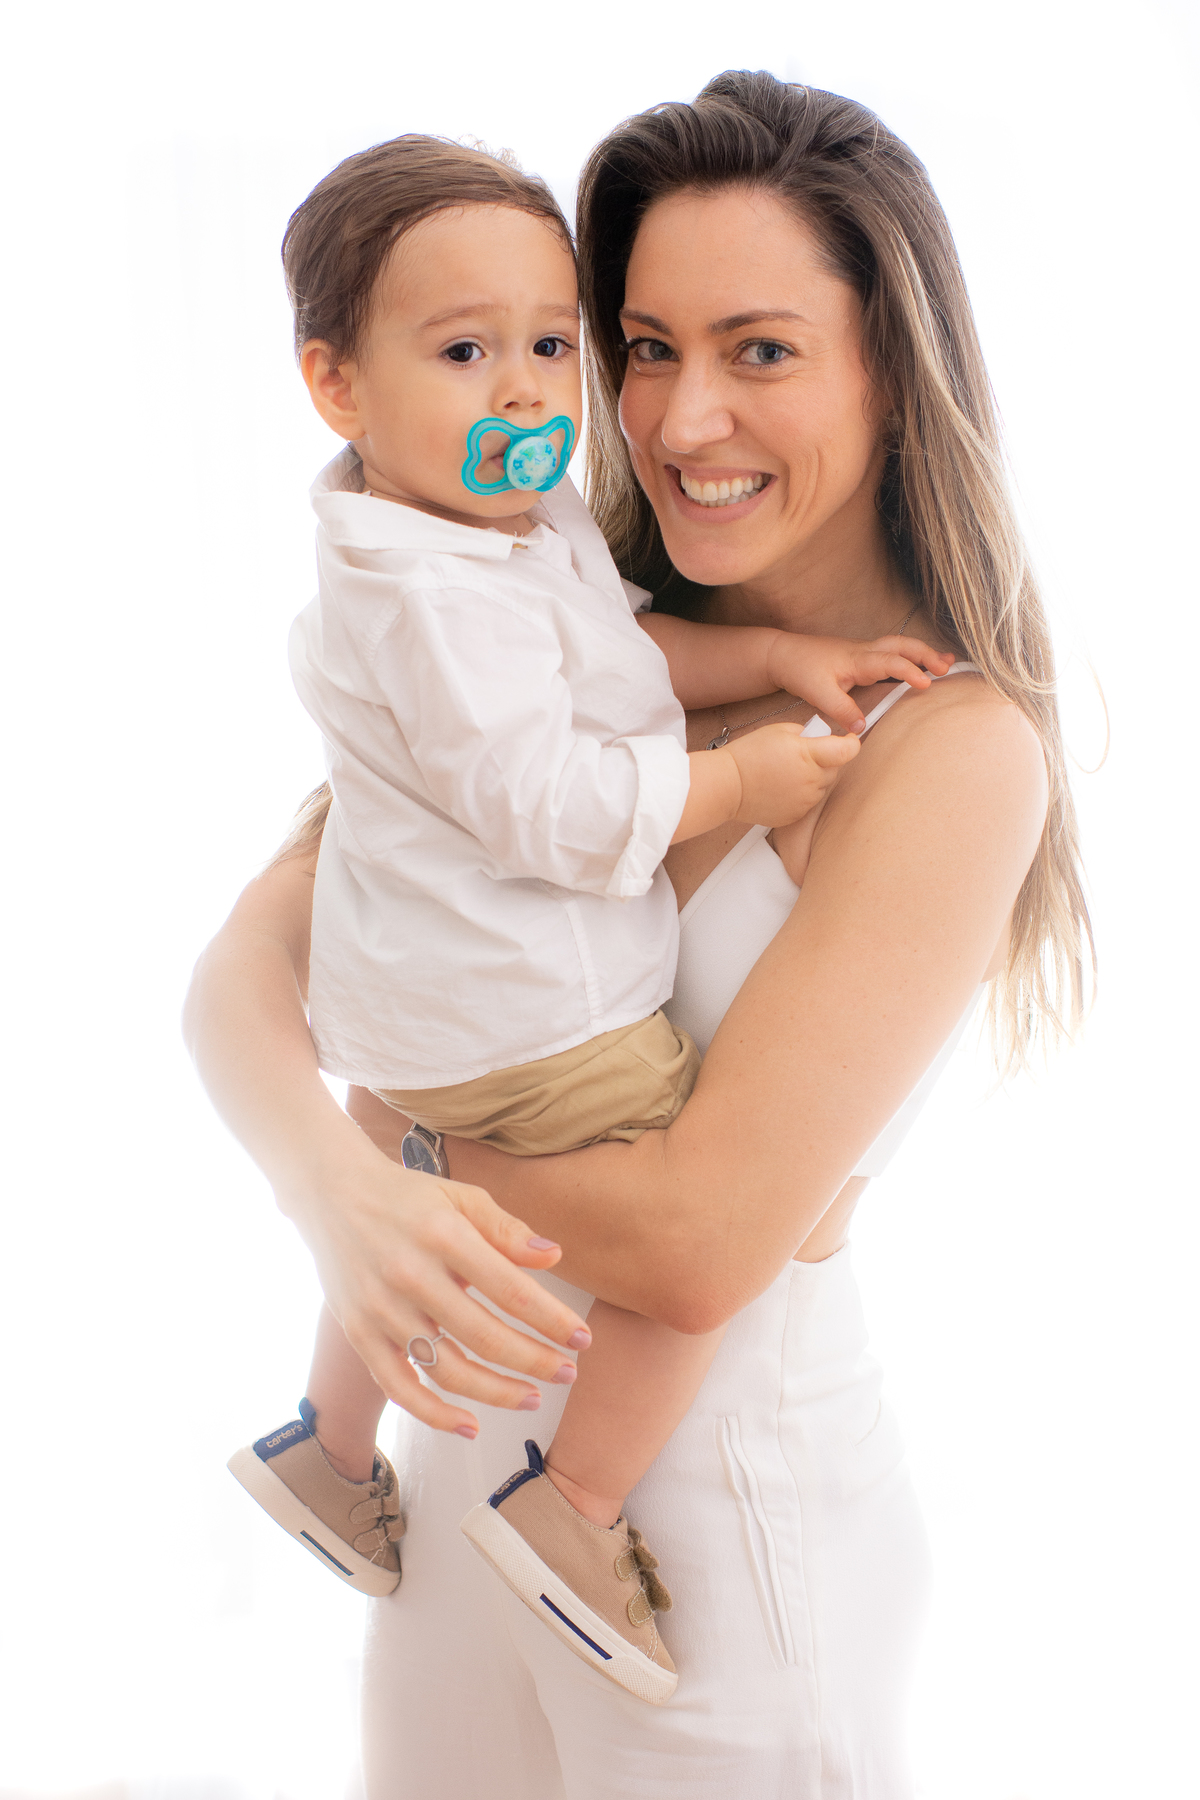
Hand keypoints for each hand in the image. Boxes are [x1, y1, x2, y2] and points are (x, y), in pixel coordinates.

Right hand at [284, 1100, 592, 1437]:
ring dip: (495, 1392)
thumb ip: (507, 1229)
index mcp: (444, 1235)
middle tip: (568, 1373)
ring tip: (531, 1397)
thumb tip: (553, 1257)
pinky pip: (398, 1387)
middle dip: (534, 1361)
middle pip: (484, 1336)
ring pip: (446, 1369)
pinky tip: (470, 1425)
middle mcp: (411, 1274)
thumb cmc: (409, 1196)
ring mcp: (381, 1309)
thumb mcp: (461, 1196)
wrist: (331, 1194)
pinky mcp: (359, 1333)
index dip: (551, 1320)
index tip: (582, 1340)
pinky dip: (434, 1414)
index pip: (510, 1289)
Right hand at [724, 721, 858, 826]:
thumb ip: (806, 734)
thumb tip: (819, 740)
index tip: (850, 739)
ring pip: (822, 787)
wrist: (728, 786)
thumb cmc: (748, 755)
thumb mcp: (779, 730)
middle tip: (803, 755)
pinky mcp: (796, 815)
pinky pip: (808, 802)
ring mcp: (805, 801)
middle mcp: (811, 780)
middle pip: (835, 769)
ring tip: (787, 772)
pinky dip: (801, 794)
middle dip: (826, 760)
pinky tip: (782, 787)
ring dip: (814, 778)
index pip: (847, 751)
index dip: (852, 743)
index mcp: (809, 755)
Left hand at [766, 633, 956, 733]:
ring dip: (924, 652)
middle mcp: (866, 651)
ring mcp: (866, 651)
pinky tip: (925, 665)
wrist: (785, 654)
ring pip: (901, 645)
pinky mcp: (865, 656)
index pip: (889, 661)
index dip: (909, 671)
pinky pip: (894, 652)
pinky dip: (912, 656)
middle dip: (926, 655)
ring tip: (948, 662)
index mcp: (857, 658)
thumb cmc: (802, 670)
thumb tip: (862, 729)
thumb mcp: (819, 694)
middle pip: (903, 645)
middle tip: (947, 668)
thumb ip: (842, 711)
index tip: (925, 684)